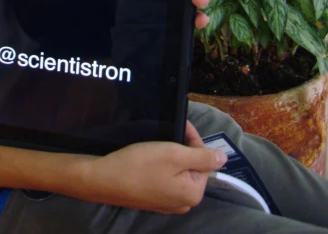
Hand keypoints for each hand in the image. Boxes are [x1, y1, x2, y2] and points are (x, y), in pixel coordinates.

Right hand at [77, 121, 225, 213]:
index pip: (203, 160)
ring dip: (169, 155)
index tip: (181, 124)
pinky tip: (146, 157)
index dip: (192, 140)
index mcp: (193, 194)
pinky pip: (163, 179)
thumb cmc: (140, 165)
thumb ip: (202, 156)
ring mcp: (166, 203)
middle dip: (181, 148)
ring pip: (176, 172)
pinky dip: (159, 166)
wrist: (104, 179)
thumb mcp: (173, 154)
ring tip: (156, 143)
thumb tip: (223, 158)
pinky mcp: (152, 199)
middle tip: (167, 133)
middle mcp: (183, 203)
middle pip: (190, 167)